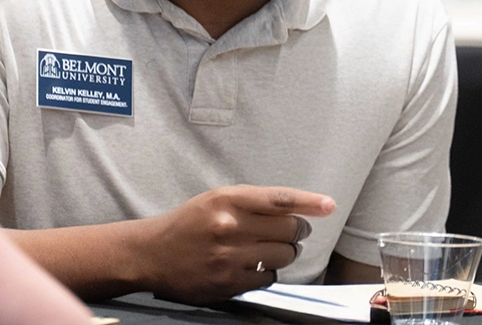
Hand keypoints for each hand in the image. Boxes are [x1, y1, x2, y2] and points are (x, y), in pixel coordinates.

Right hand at [133, 184, 335, 304]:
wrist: (152, 253)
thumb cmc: (189, 222)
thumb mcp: (217, 200)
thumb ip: (252, 202)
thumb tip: (293, 210)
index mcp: (228, 199)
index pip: (279, 200)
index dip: (309, 202)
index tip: (329, 205)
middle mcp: (231, 226)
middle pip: (288, 229)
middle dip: (296, 231)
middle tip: (291, 232)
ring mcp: (230, 257)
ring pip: (283, 255)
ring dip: (284, 253)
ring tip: (268, 249)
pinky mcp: (228, 283)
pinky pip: (268, 278)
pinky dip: (268, 272)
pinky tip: (254, 266)